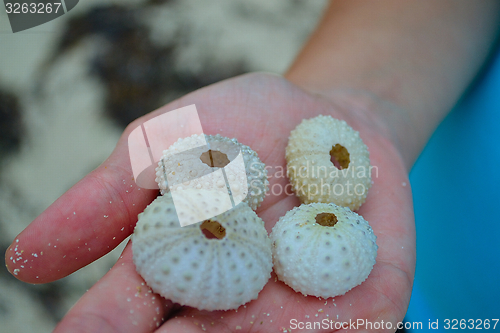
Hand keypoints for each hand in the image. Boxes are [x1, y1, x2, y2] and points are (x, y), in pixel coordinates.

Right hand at [5, 73, 414, 331]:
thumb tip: (22, 262)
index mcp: (176, 275)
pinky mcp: (364, 306)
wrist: (332, 123)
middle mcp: (230, 306)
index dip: (100, 331)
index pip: (123, 319)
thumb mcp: (165, 146)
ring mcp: (297, 312)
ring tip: (239, 331)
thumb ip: (107, 202)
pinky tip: (321, 328)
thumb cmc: (240, 129)